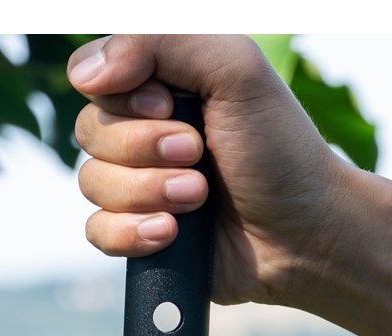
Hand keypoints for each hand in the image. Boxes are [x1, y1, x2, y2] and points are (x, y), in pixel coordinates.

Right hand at [68, 35, 391, 335]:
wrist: (305, 235)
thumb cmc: (280, 150)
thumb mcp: (235, 70)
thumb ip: (161, 43)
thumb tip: (86, 74)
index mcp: (163, 86)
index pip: (96, 80)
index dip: (124, 99)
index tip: (171, 108)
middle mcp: (145, 133)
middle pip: (90, 133)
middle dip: (145, 149)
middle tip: (198, 156)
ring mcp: (141, 187)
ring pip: (92, 184)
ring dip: (147, 192)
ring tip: (198, 198)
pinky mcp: (141, 236)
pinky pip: (97, 232)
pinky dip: (131, 234)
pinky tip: (170, 235)